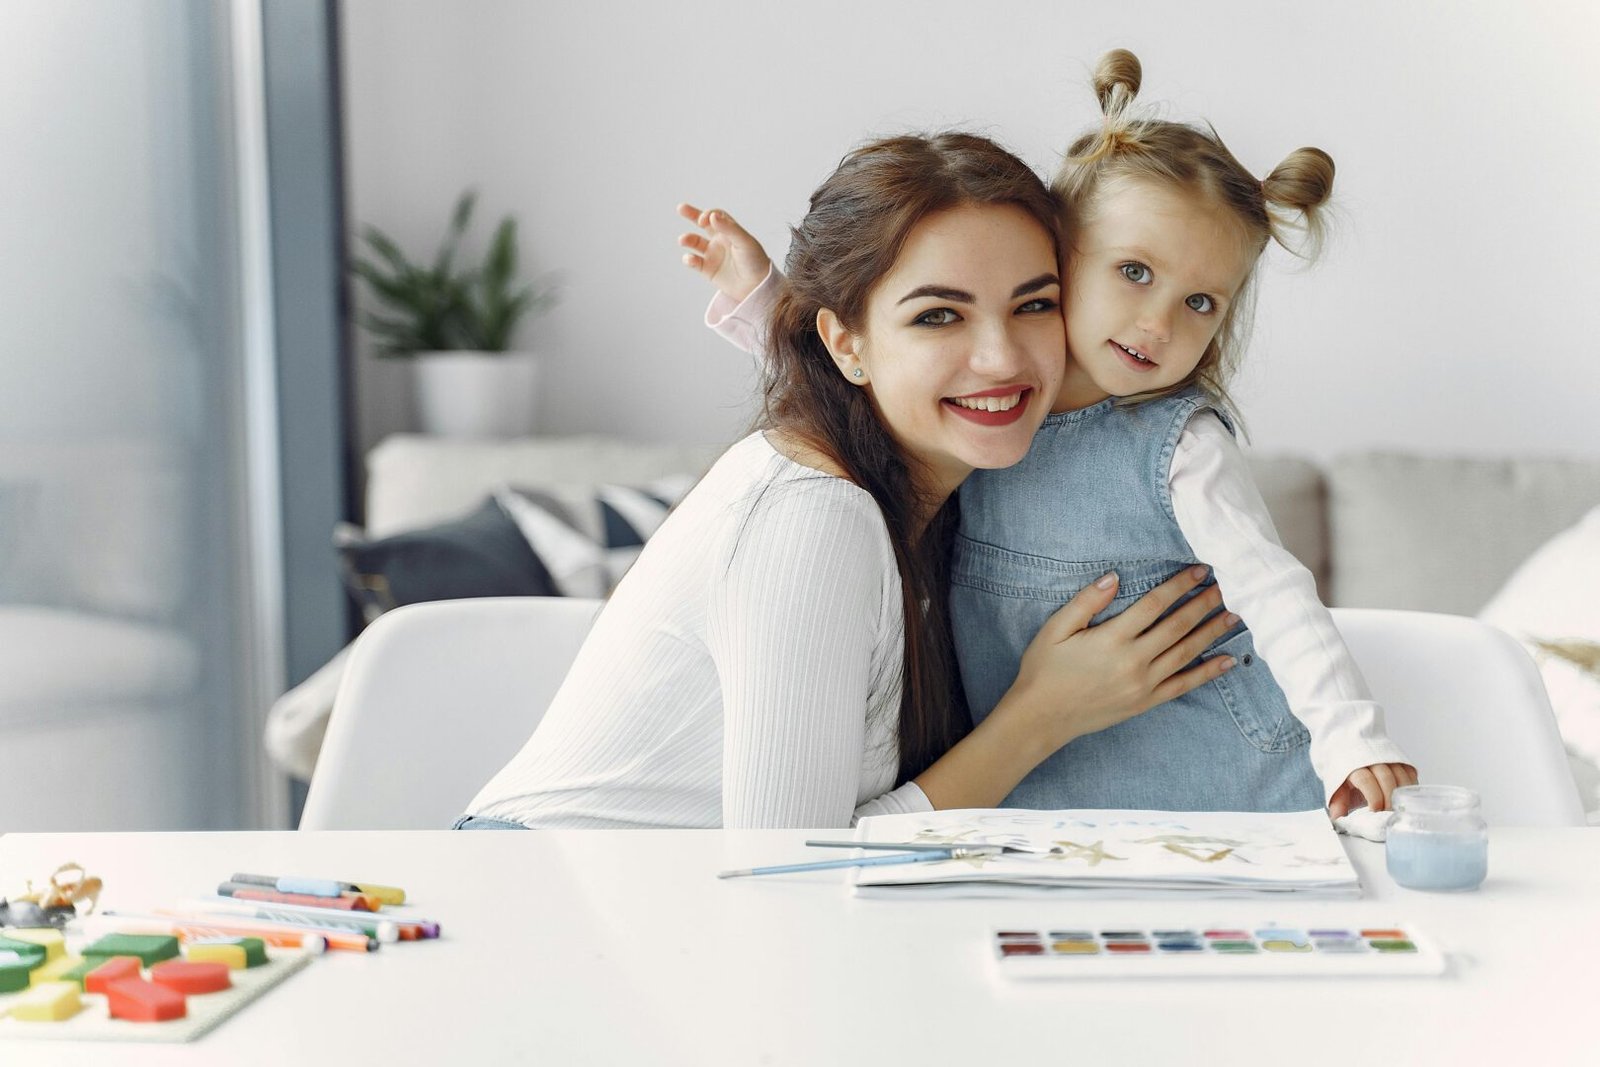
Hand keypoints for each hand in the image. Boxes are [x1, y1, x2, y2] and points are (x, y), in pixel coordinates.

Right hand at [676, 202, 770, 303]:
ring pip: (695, 243)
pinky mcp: (708, 270)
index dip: (707, 214)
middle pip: (703, 224)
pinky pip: (695, 262)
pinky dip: (689, 259)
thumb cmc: (756, 262)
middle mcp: (720, 240)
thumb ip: (729, 228)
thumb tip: (712, 216)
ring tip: (683, 240)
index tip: (703, 220)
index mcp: (731, 231)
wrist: (758, 286)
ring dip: (687, 239)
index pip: (715, 216)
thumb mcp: (744, 242)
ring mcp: (713, 255)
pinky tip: (691, 259)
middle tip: (681, 208)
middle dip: (692, 215)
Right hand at [1010, 565, 1240, 752]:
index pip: (1154, 605)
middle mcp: (1133, 661)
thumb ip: (1087, 602)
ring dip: (1211, 632)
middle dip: (1203, 604)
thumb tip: (1115, 577)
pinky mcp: (1145, 702)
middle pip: (1177, 626)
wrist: (1041, 717)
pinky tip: (1227, 661)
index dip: (1179, 585)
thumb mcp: (1055, 629)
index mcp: (1112, 638)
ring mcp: (1143, 684)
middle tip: (1227, 586)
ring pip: (1186, 653)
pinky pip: (1183, 685)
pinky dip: (1207, 673)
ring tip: (1234, 615)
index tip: (1199, 571)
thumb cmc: (1044, 669)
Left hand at [1328, 763, 1418, 817]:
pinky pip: (1410, 774)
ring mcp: (1389, 758)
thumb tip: (1338, 818)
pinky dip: (1410, 788)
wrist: (1349, 746)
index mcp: (1354, 765)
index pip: (1366, 780)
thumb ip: (1339, 801)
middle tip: (1389, 815)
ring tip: (1398, 810)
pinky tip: (1406, 799)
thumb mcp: (1336, 784)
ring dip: (1402, 795)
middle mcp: (1373, 759)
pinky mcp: (1401, 759)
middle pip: (1386, 778)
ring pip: (1402, 776)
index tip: (1375, 811)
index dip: (1373, 798)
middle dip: (1390, 800)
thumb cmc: (1345, 768)